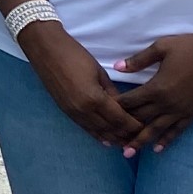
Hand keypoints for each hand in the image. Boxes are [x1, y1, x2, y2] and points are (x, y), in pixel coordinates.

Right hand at [18, 24, 140, 147]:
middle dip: (126, 135)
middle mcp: (83, 110)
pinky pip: (85, 128)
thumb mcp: (99, 72)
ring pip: (97, 132)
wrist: (46, 51)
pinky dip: (97, 135)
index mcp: (95, 99)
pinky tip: (106, 140)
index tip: (146, 127)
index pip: (120, 119)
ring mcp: (73, 112)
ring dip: (113, 138)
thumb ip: (112, 92)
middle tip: (140, 138)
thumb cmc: (75, 56)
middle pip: (110, 129)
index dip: (134, 126)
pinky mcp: (65, 111)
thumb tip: (122, 106)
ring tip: (126, 142)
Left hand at [114, 28, 192, 155]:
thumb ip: (138, 60)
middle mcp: (168, 103)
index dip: (115, 108)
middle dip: (123, 130)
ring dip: (141, 141)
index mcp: (157, 87)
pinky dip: (167, 140)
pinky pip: (178, 130)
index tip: (102, 114)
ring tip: (128, 153)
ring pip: (157, 130)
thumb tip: (117, 67)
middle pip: (141, 119)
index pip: (130, 102)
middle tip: (108, 141)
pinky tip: (157, 149)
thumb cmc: (191, 47)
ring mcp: (182, 110)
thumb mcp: (162, 47)